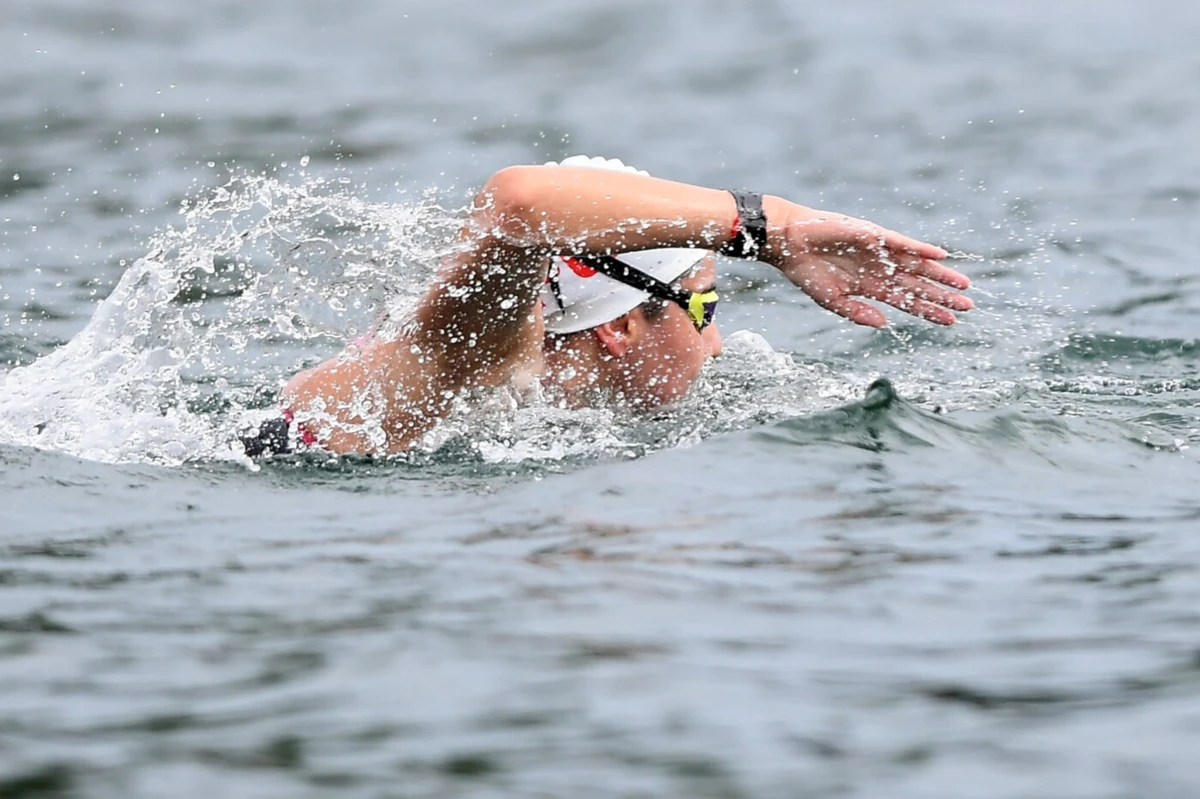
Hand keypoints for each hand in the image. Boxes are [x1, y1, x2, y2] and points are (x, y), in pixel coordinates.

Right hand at [764, 199, 972, 326]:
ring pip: (917, 265)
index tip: (951, 321)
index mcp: (870, 287)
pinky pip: (903, 243)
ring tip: (963, 284)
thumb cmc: (806, 272)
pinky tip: (940, 255)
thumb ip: (857, 313)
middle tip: (968, 305)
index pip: (907, 301)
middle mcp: (880, 269)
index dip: (928, 311)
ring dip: (940, 274)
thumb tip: (885, 324)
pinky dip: (922, 249)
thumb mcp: (832, 300)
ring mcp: (880, 251)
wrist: (789, 244)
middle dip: (942, 295)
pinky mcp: (874, 235)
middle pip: (918, 285)